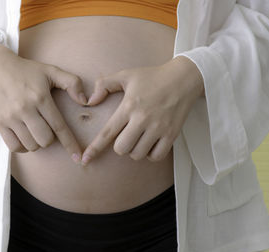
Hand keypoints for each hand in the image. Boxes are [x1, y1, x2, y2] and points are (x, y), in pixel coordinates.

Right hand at [0, 41, 87, 163]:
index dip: (70, 143)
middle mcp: (24, 109)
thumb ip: (72, 83)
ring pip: (31, 145)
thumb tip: (85, 101)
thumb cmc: (27, 71)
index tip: (78, 157)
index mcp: (40, 97)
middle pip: (45, 140)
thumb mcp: (52, 71)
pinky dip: (23, 146)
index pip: (59, 126)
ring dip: (37, 142)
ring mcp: (10, 117)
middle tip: (46, 127)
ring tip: (35, 129)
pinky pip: (15, 147)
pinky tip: (25, 136)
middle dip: (50, 139)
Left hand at [80, 55, 203, 165]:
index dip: (94, 148)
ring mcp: (158, 128)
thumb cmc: (152, 77)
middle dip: (120, 146)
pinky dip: (151, 154)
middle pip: (122, 149)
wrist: (184, 78)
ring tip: (139, 138)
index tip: (85, 159)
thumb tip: (89, 101)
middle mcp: (142, 119)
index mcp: (129, 106)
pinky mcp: (172, 134)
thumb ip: (104, 85)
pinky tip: (151, 144)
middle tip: (126, 135)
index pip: (107, 133)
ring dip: (135, 150)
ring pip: (138, 155)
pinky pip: (156, 156)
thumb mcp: (126, 75)